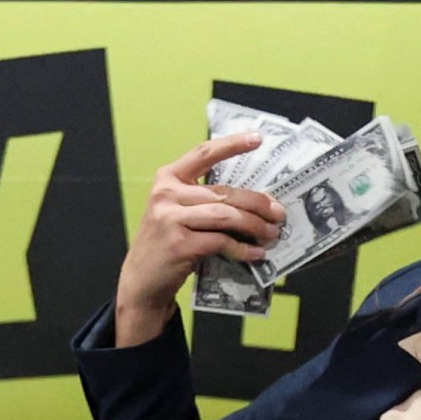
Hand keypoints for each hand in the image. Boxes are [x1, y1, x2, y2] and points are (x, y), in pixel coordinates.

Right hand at [108, 133, 286, 345]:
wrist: (142, 281)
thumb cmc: (167, 244)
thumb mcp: (177, 213)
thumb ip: (204, 201)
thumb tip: (252, 202)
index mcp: (168, 179)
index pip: (204, 153)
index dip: (232, 144)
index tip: (257, 139)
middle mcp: (166, 194)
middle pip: (223, 192)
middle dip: (257, 202)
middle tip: (278, 212)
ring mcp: (170, 219)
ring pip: (225, 215)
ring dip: (254, 225)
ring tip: (271, 233)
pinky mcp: (179, 244)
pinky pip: (220, 241)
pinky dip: (242, 248)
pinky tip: (256, 253)